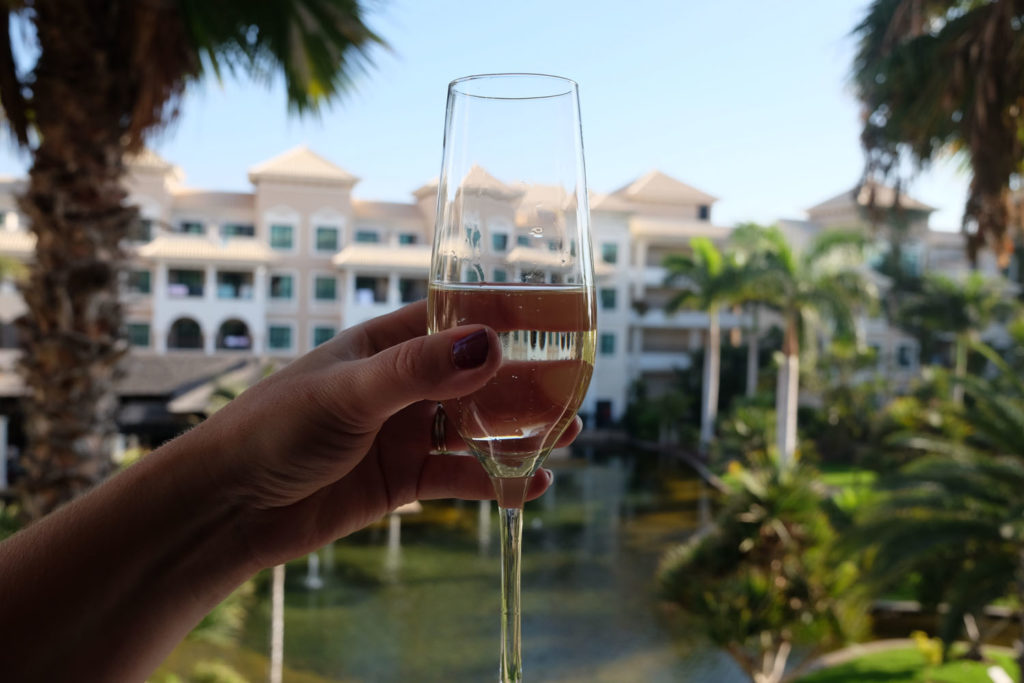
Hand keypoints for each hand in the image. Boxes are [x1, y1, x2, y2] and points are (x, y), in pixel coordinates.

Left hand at [191, 300, 577, 567]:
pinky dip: (497, 481)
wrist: (229, 507)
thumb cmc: (274, 430)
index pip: (457, 318)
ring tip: (570, 431)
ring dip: (521, 430)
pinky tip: (532, 485)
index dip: (508, 317)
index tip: (561, 316)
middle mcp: (402, 385)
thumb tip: (491, 344)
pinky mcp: (403, 481)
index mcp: (385, 344)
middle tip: (577, 385)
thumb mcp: (348, 393)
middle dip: (526, 380)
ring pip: (477, 427)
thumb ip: (418, 371)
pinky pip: (461, 477)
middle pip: (478, 376)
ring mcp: (405, 433)